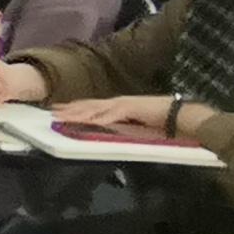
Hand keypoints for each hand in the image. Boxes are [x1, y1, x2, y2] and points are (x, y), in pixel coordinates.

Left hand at [54, 88, 179, 136]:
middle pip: (88, 105)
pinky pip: (112, 115)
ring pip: (95, 109)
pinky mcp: (132, 109)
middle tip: (52, 112)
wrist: (181, 114)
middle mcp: (117, 102)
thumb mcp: (135, 125)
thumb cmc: (161, 120)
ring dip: (78, 113)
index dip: (75, 108)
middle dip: (69, 109)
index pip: (91, 106)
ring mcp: (123, 104)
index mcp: (118, 105)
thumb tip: (108, 132)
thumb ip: (122, 127)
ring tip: (62, 117)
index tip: (59, 111)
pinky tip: (87, 122)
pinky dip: (99, 118)